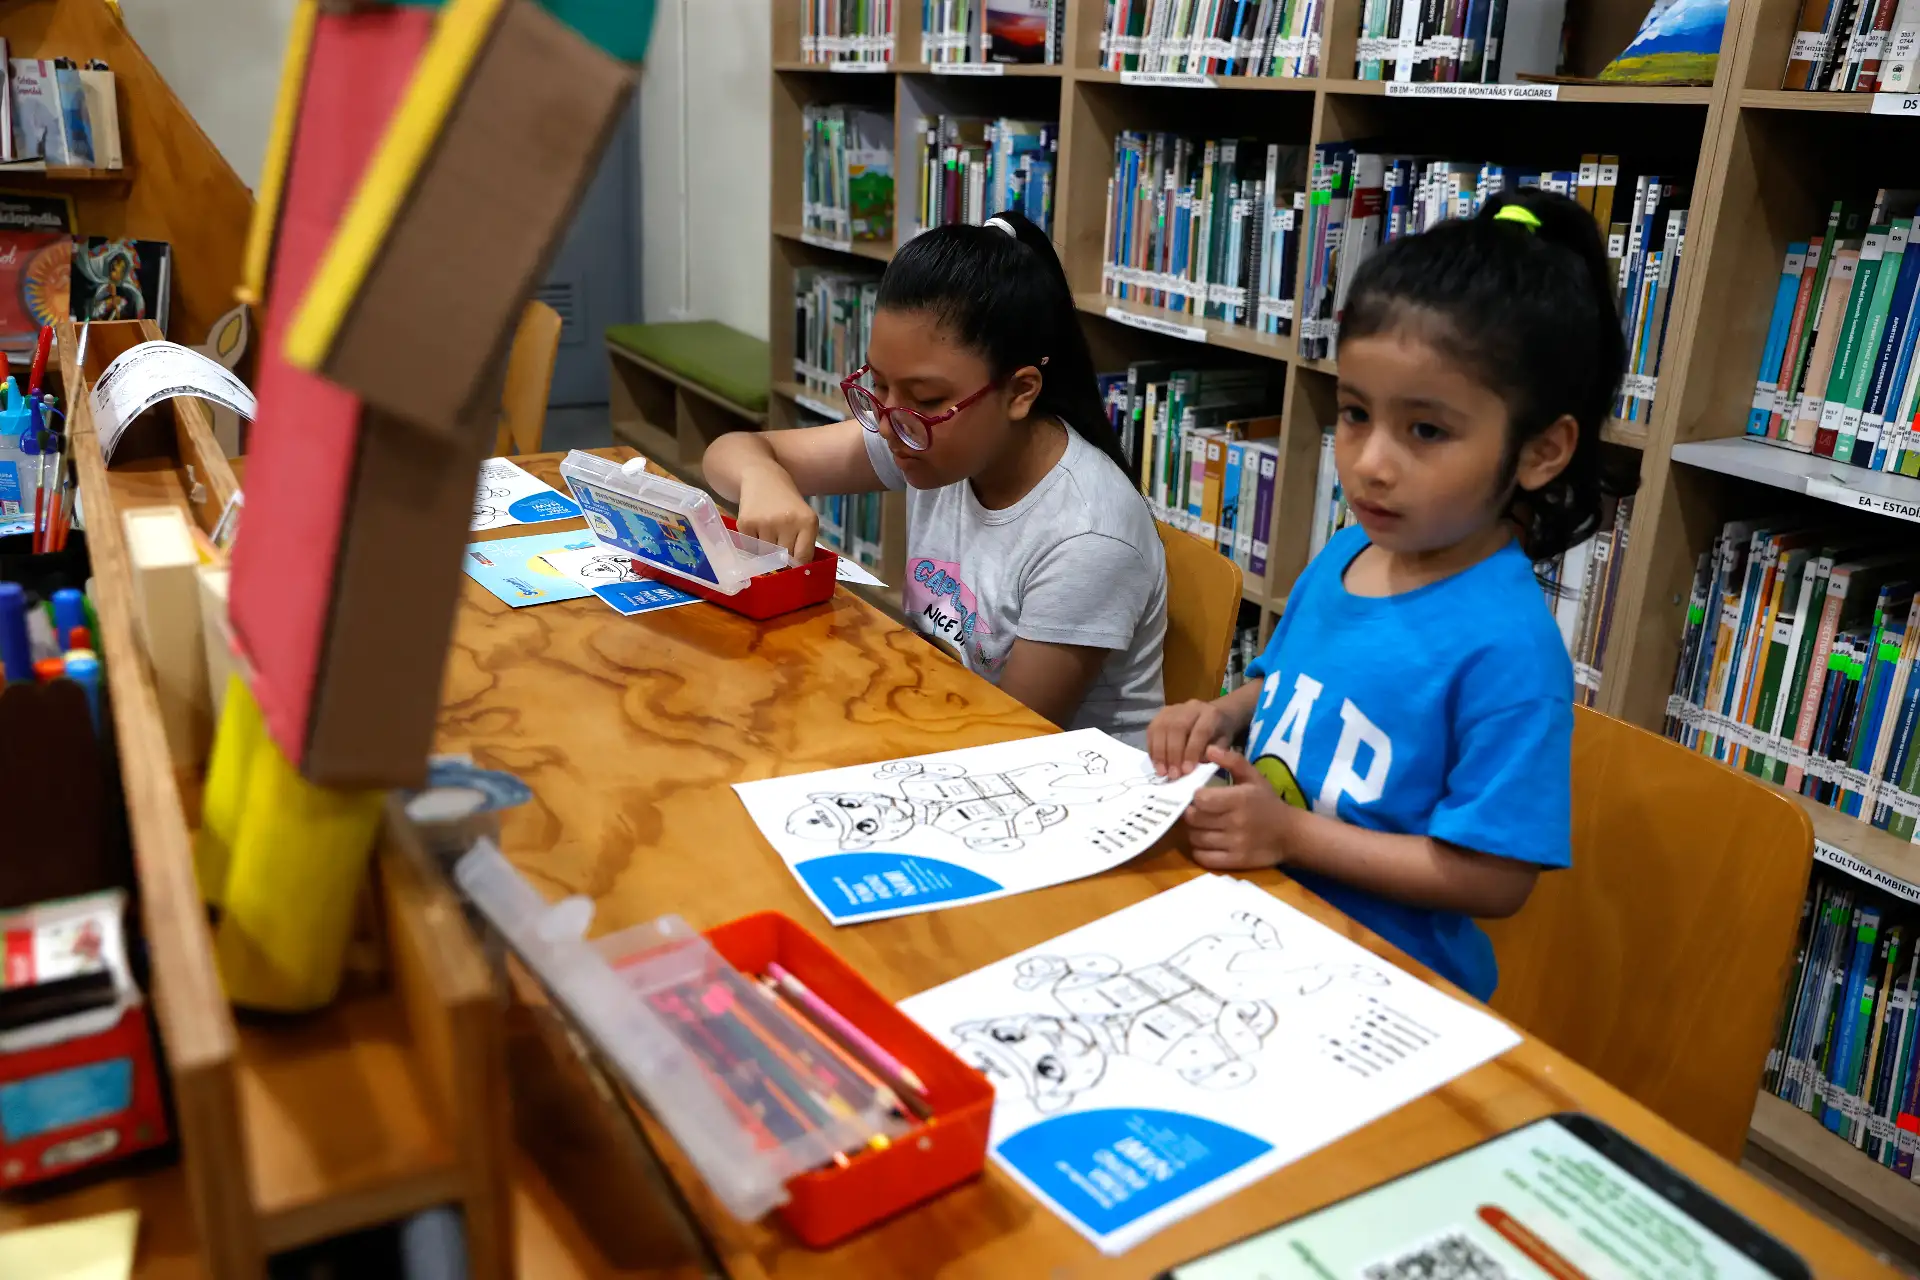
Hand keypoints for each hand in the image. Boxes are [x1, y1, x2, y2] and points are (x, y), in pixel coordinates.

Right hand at [734, 461, 816, 562]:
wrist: (762, 477)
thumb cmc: (787, 502)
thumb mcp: (804, 518)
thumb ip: (804, 544)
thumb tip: (797, 573)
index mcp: (807, 522)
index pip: (802, 558)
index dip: (797, 566)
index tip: (792, 566)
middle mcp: (787, 522)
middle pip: (784, 559)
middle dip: (782, 558)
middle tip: (779, 545)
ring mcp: (765, 523)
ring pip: (766, 556)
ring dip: (766, 551)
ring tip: (768, 533)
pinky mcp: (745, 523)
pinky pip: (750, 549)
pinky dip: (753, 544)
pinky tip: (757, 529)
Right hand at [1148, 699, 1233, 778]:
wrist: (1211, 716)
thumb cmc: (1218, 734)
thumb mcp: (1223, 744)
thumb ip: (1214, 753)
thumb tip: (1198, 764)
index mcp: (1211, 714)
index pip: (1200, 731)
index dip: (1192, 752)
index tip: (1187, 771)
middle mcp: (1191, 707)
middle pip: (1177, 728)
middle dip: (1173, 754)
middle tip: (1173, 774)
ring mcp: (1173, 709)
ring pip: (1161, 728)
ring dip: (1160, 753)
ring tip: (1162, 772)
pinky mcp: (1161, 714)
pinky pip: (1152, 731)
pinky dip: (1152, 749)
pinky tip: (1156, 763)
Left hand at [1183, 747, 1296, 870]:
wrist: (1291, 834)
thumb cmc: (1268, 802)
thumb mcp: (1254, 777)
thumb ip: (1232, 760)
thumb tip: (1208, 749)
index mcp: (1239, 799)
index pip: (1201, 799)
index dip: (1195, 797)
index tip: (1199, 796)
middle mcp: (1236, 822)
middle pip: (1194, 820)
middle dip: (1190, 814)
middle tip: (1196, 811)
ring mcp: (1235, 844)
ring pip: (1196, 838)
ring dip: (1193, 832)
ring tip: (1201, 826)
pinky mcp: (1235, 862)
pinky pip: (1203, 857)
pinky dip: (1199, 850)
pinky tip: (1206, 842)